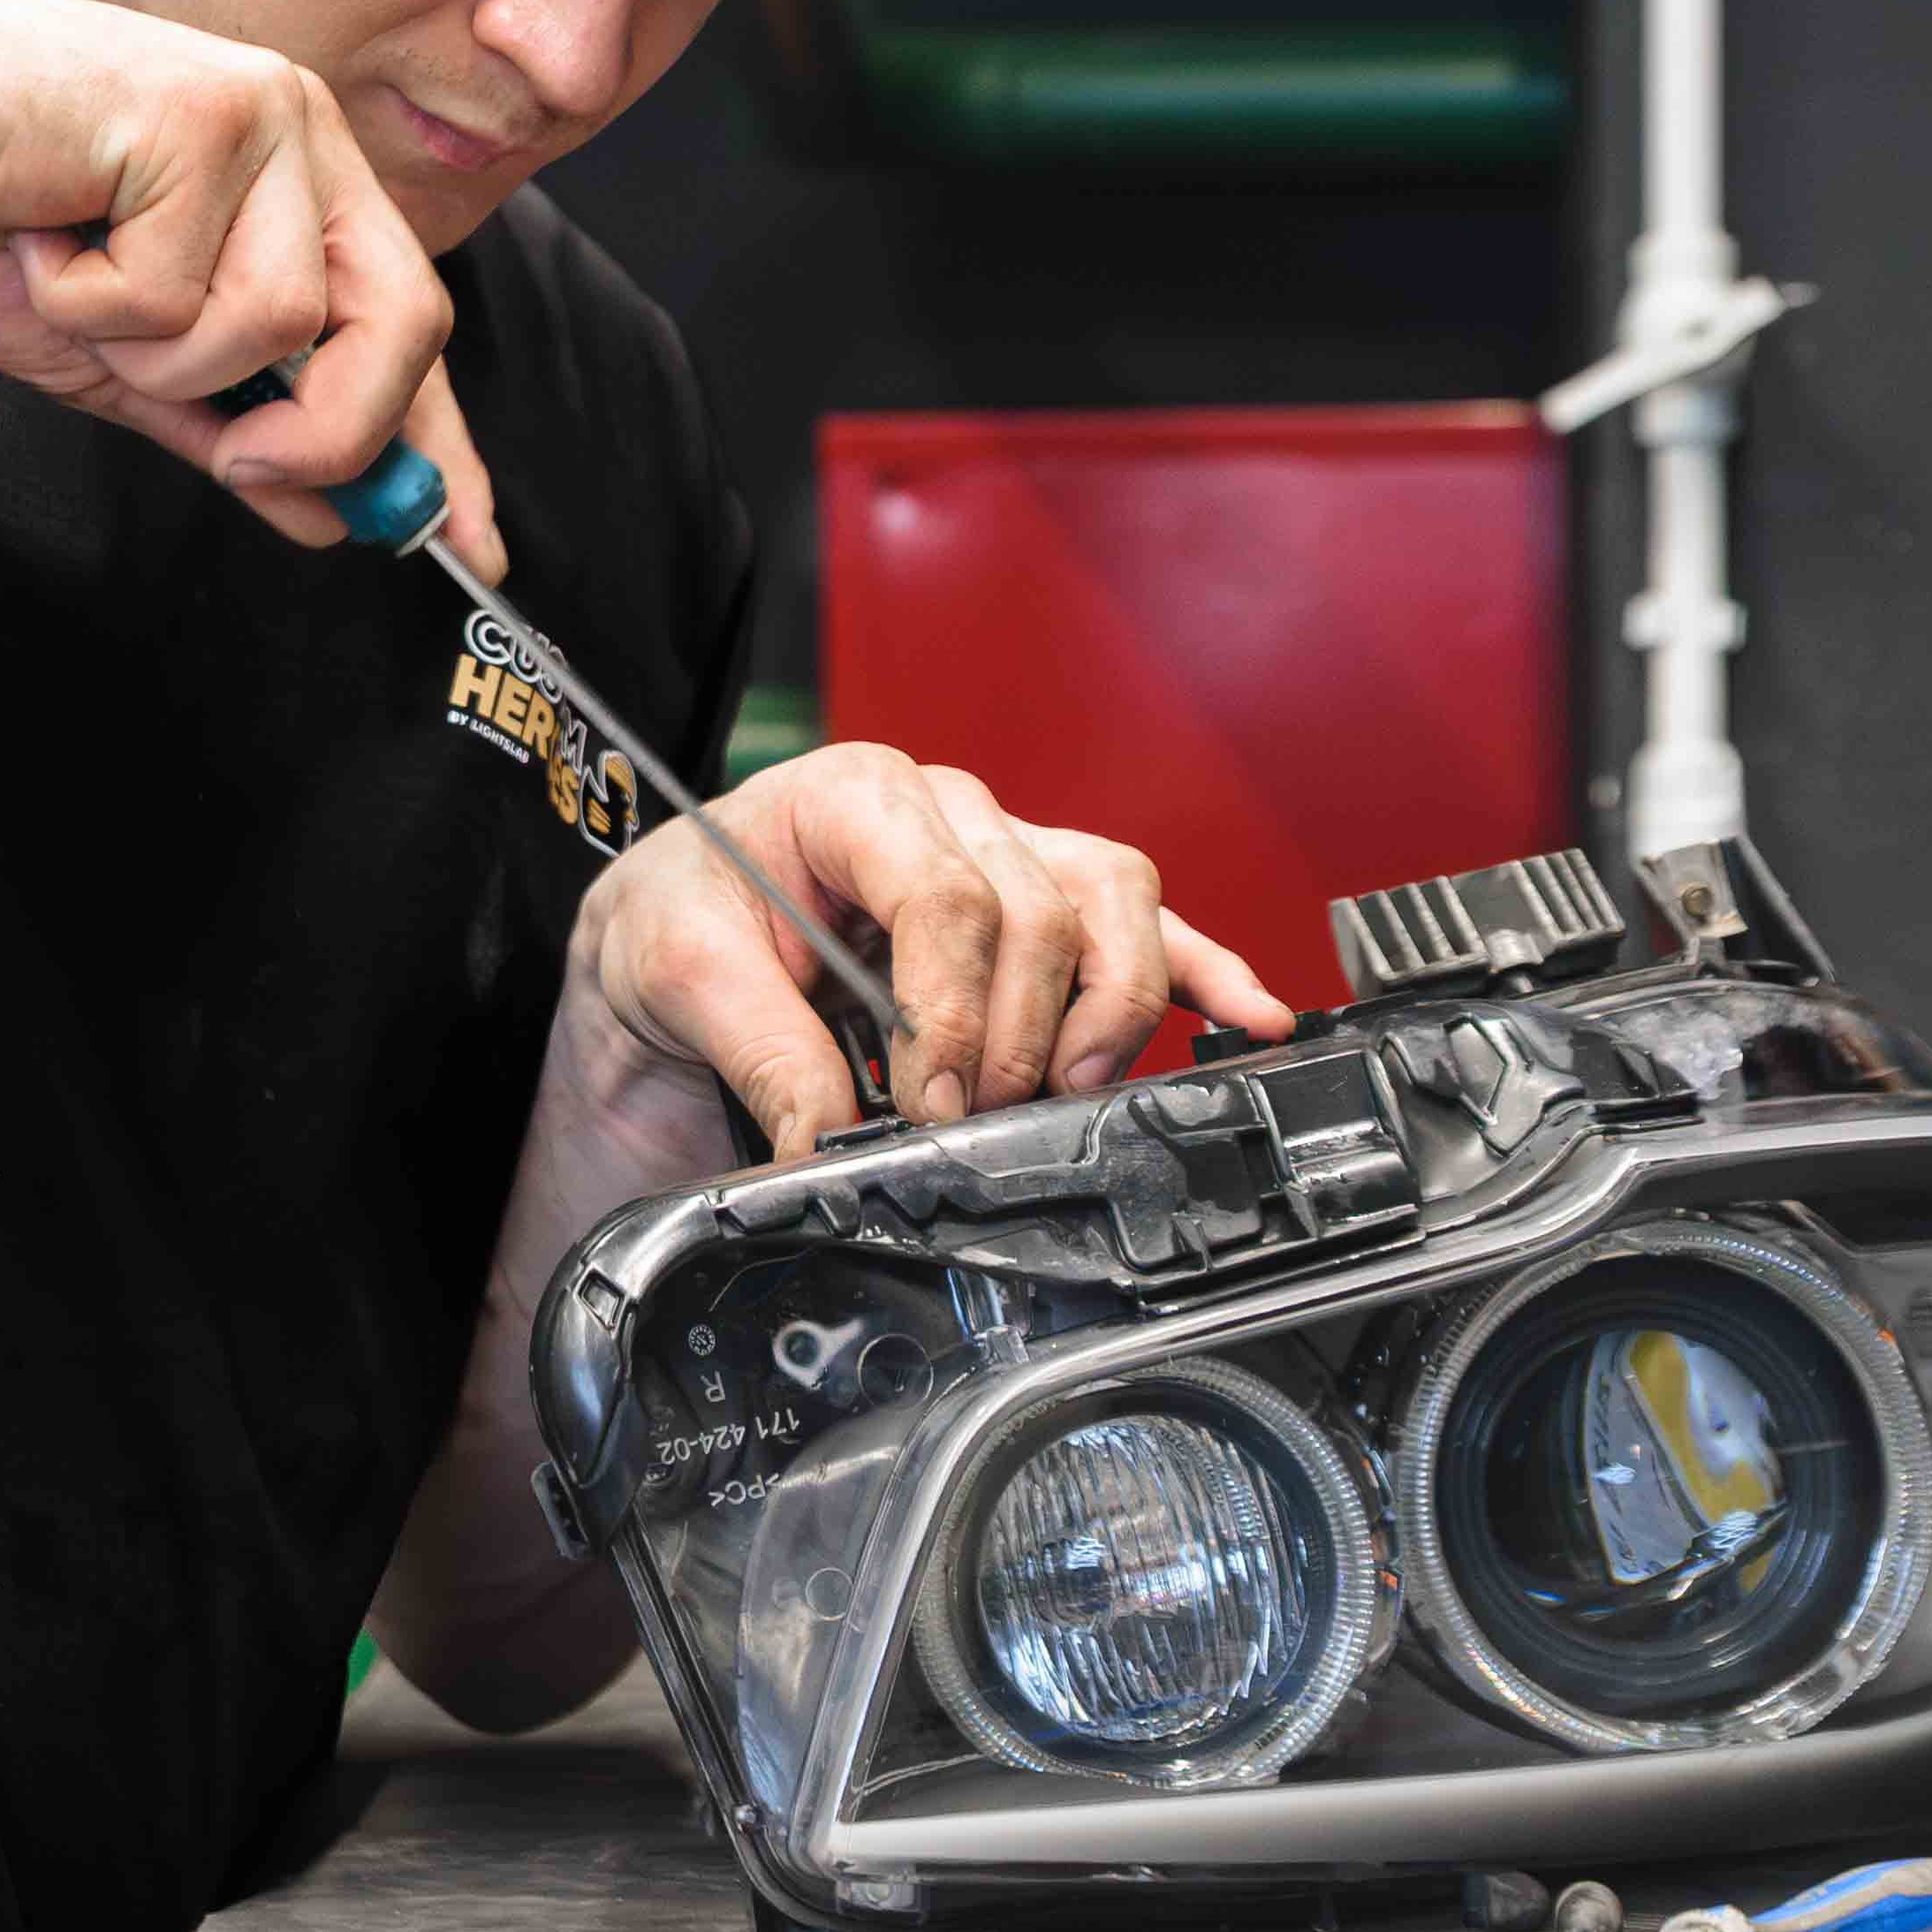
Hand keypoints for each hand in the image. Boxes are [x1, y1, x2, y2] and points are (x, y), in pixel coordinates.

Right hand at [0, 0, 504, 575]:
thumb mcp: (123, 354)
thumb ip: (227, 423)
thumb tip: (329, 516)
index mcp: (307, 191)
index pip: (410, 327)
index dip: (438, 444)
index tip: (471, 540)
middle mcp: (307, 143)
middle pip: (403, 323)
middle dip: (328, 429)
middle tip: (239, 458)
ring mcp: (263, 119)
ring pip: (275, 322)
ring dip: (153, 349)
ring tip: (77, 284)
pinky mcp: (199, 113)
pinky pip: (171, 292)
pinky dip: (84, 300)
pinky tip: (42, 239)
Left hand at [558, 743, 1293, 1161]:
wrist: (678, 924)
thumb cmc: (680, 919)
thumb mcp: (677, 970)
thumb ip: (761, 1048)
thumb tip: (832, 1136)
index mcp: (855, 795)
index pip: (949, 893)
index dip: (952, 1011)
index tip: (928, 1100)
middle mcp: (951, 809)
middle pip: (1041, 912)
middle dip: (1016, 1037)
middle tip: (967, 1121)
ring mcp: (1010, 850)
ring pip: (1113, 904)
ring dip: (1107, 1010)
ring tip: (1070, 1089)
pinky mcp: (1046, 905)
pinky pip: (1147, 923)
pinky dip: (1206, 970)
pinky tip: (1254, 1015)